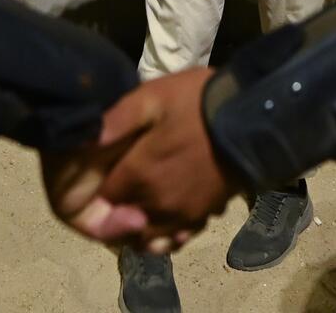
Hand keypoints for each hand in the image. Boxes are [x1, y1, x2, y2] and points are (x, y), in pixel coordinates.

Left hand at [44, 67, 233, 247]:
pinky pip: (176, 238)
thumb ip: (116, 120)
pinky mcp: (205, 217)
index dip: (94, 192)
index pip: (101, 202)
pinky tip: (166, 212)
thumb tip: (82, 140)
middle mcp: (158, 206)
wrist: (253, 117)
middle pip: (122, 224)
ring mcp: (184, 216)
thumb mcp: (153, 98)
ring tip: (138, 202)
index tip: (98, 175)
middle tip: (117, 186)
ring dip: (139, 227)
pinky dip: (166, 232)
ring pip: (149, 238)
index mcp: (139, 177)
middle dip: (114, 211)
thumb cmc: (198, 103)